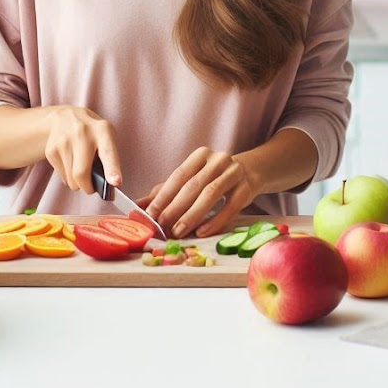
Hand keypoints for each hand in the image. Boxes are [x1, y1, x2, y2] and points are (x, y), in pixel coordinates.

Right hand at [38, 106, 121, 194]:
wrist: (65, 117)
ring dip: (78, 183)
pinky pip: (62, 176)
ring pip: (71, 180)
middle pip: (81, 174)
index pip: (108, 153)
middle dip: (87, 187)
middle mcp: (81, 133)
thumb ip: (110, 158)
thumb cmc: (93, 133)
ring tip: (81, 170)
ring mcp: (63, 141)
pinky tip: (71, 163)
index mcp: (102, 130)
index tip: (116, 182)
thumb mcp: (106, 136)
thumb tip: (109, 185)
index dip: (112, 170)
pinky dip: (68, 177)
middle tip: (91, 187)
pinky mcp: (51, 150)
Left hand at [142, 147, 260, 237]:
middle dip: (175, 208)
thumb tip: (137, 205)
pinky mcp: (246, 189)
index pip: (178, 176)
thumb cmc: (213, 178)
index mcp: (201, 155)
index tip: (150, 214)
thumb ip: (165, 191)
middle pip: (193, 186)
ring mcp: (234, 173)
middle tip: (162, 227)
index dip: (163, 196)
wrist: (249, 172)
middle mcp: (218, 160)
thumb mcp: (190, 179)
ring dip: (191, 216)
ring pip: (210, 195)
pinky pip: (229, 207)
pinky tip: (201, 232)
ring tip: (178, 232)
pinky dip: (214, 221)